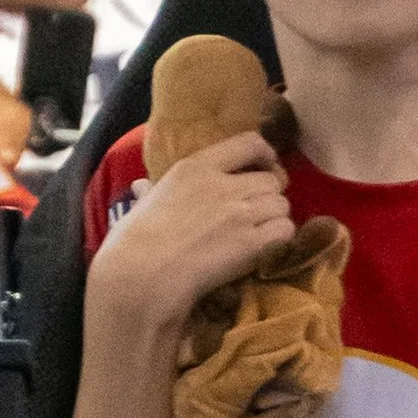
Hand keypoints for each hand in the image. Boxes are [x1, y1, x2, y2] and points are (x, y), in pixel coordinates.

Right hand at [90, 134, 293, 331]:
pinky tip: (264, 250)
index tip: (264, 167)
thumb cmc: (132, 241)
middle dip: (269, 195)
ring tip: (260, 234)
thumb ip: (151, 190)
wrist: (141, 275)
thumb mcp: (142, 202)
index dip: (265, 155)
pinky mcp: (251, 244)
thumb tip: (141, 186)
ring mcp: (240, 213)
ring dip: (275, 219)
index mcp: (197, 166)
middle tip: (258, 212)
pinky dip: (280, 240)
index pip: (250, 143)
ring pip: (282, 205)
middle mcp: (225, 184)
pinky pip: (285, 231)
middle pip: (272, 179)